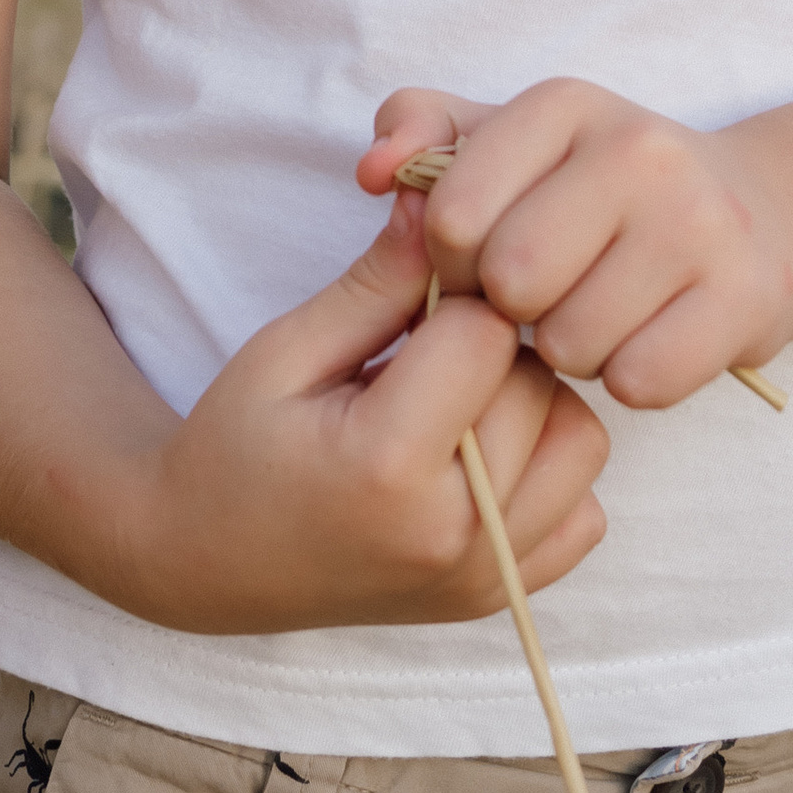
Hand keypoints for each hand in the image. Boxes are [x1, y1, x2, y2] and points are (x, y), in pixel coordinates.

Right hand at [129, 196, 607, 633]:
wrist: (210, 563)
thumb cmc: (236, 447)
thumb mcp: (285, 350)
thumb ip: (376, 282)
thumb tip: (441, 197)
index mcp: (389, 466)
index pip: (484, 331)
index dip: (454, 294)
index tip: (414, 296)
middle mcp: (453, 533)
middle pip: (537, 383)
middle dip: (490, 346)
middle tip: (423, 350)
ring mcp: (484, 575)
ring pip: (578, 438)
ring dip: (530, 402)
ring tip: (455, 400)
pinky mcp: (501, 596)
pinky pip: (583, 508)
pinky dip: (547, 470)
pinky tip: (482, 455)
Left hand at [358, 82, 792, 408]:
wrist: (758, 214)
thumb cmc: (595, 190)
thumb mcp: (507, 142)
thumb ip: (419, 137)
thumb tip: (373, 172)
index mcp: (564, 105)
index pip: (449, 215)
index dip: (451, 261)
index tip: (486, 257)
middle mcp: (639, 149)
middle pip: (511, 283)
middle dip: (512, 312)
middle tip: (544, 297)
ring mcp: (703, 221)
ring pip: (572, 344)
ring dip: (570, 351)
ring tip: (598, 313)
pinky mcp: (749, 296)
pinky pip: (640, 381)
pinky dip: (630, 380)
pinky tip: (645, 339)